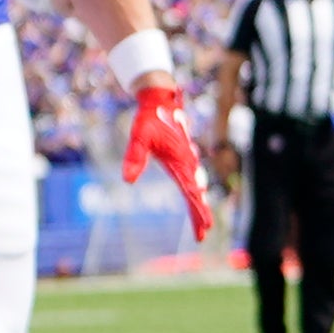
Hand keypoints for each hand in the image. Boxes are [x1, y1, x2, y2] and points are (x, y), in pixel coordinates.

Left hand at [124, 74, 214, 242]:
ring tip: (203, 225)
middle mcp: (187, 162)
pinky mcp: (182, 158)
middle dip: (200, 213)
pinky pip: (190, 178)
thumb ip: (135, 157)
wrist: (160, 99)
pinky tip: (196, 201)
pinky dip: (194, 193)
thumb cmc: (150, 117)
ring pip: (196, 186)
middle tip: (204, 234)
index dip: (198, 210)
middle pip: (196, 193)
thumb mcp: (139, 136)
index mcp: (181, 160)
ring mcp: (186, 160)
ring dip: (199, 205)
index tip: (205, 227)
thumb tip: (128, 180)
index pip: (191, 191)